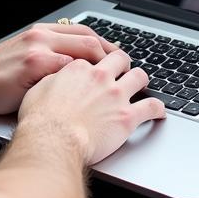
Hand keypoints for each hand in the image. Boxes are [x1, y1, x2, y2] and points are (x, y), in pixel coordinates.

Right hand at [0, 22, 120, 115]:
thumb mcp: (25, 57)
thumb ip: (48, 55)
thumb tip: (77, 65)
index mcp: (41, 32)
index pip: (83, 32)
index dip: (105, 45)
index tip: (118, 57)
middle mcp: (41, 36)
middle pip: (88, 39)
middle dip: (111, 55)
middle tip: (125, 70)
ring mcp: (38, 49)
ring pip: (82, 51)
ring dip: (102, 68)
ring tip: (114, 83)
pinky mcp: (34, 65)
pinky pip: (67, 69)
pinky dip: (82, 80)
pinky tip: (92, 93)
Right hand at [17, 49, 165, 164]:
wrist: (53, 140)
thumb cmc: (41, 120)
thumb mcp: (39, 90)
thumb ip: (53, 80)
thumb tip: (56, 79)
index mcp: (79, 68)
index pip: (93, 57)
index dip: (97, 62)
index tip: (98, 67)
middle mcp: (100, 77)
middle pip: (120, 59)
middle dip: (123, 63)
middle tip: (124, 69)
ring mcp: (116, 96)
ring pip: (140, 76)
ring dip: (142, 79)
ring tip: (143, 84)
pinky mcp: (127, 117)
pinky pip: (151, 107)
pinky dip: (158, 109)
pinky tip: (159, 111)